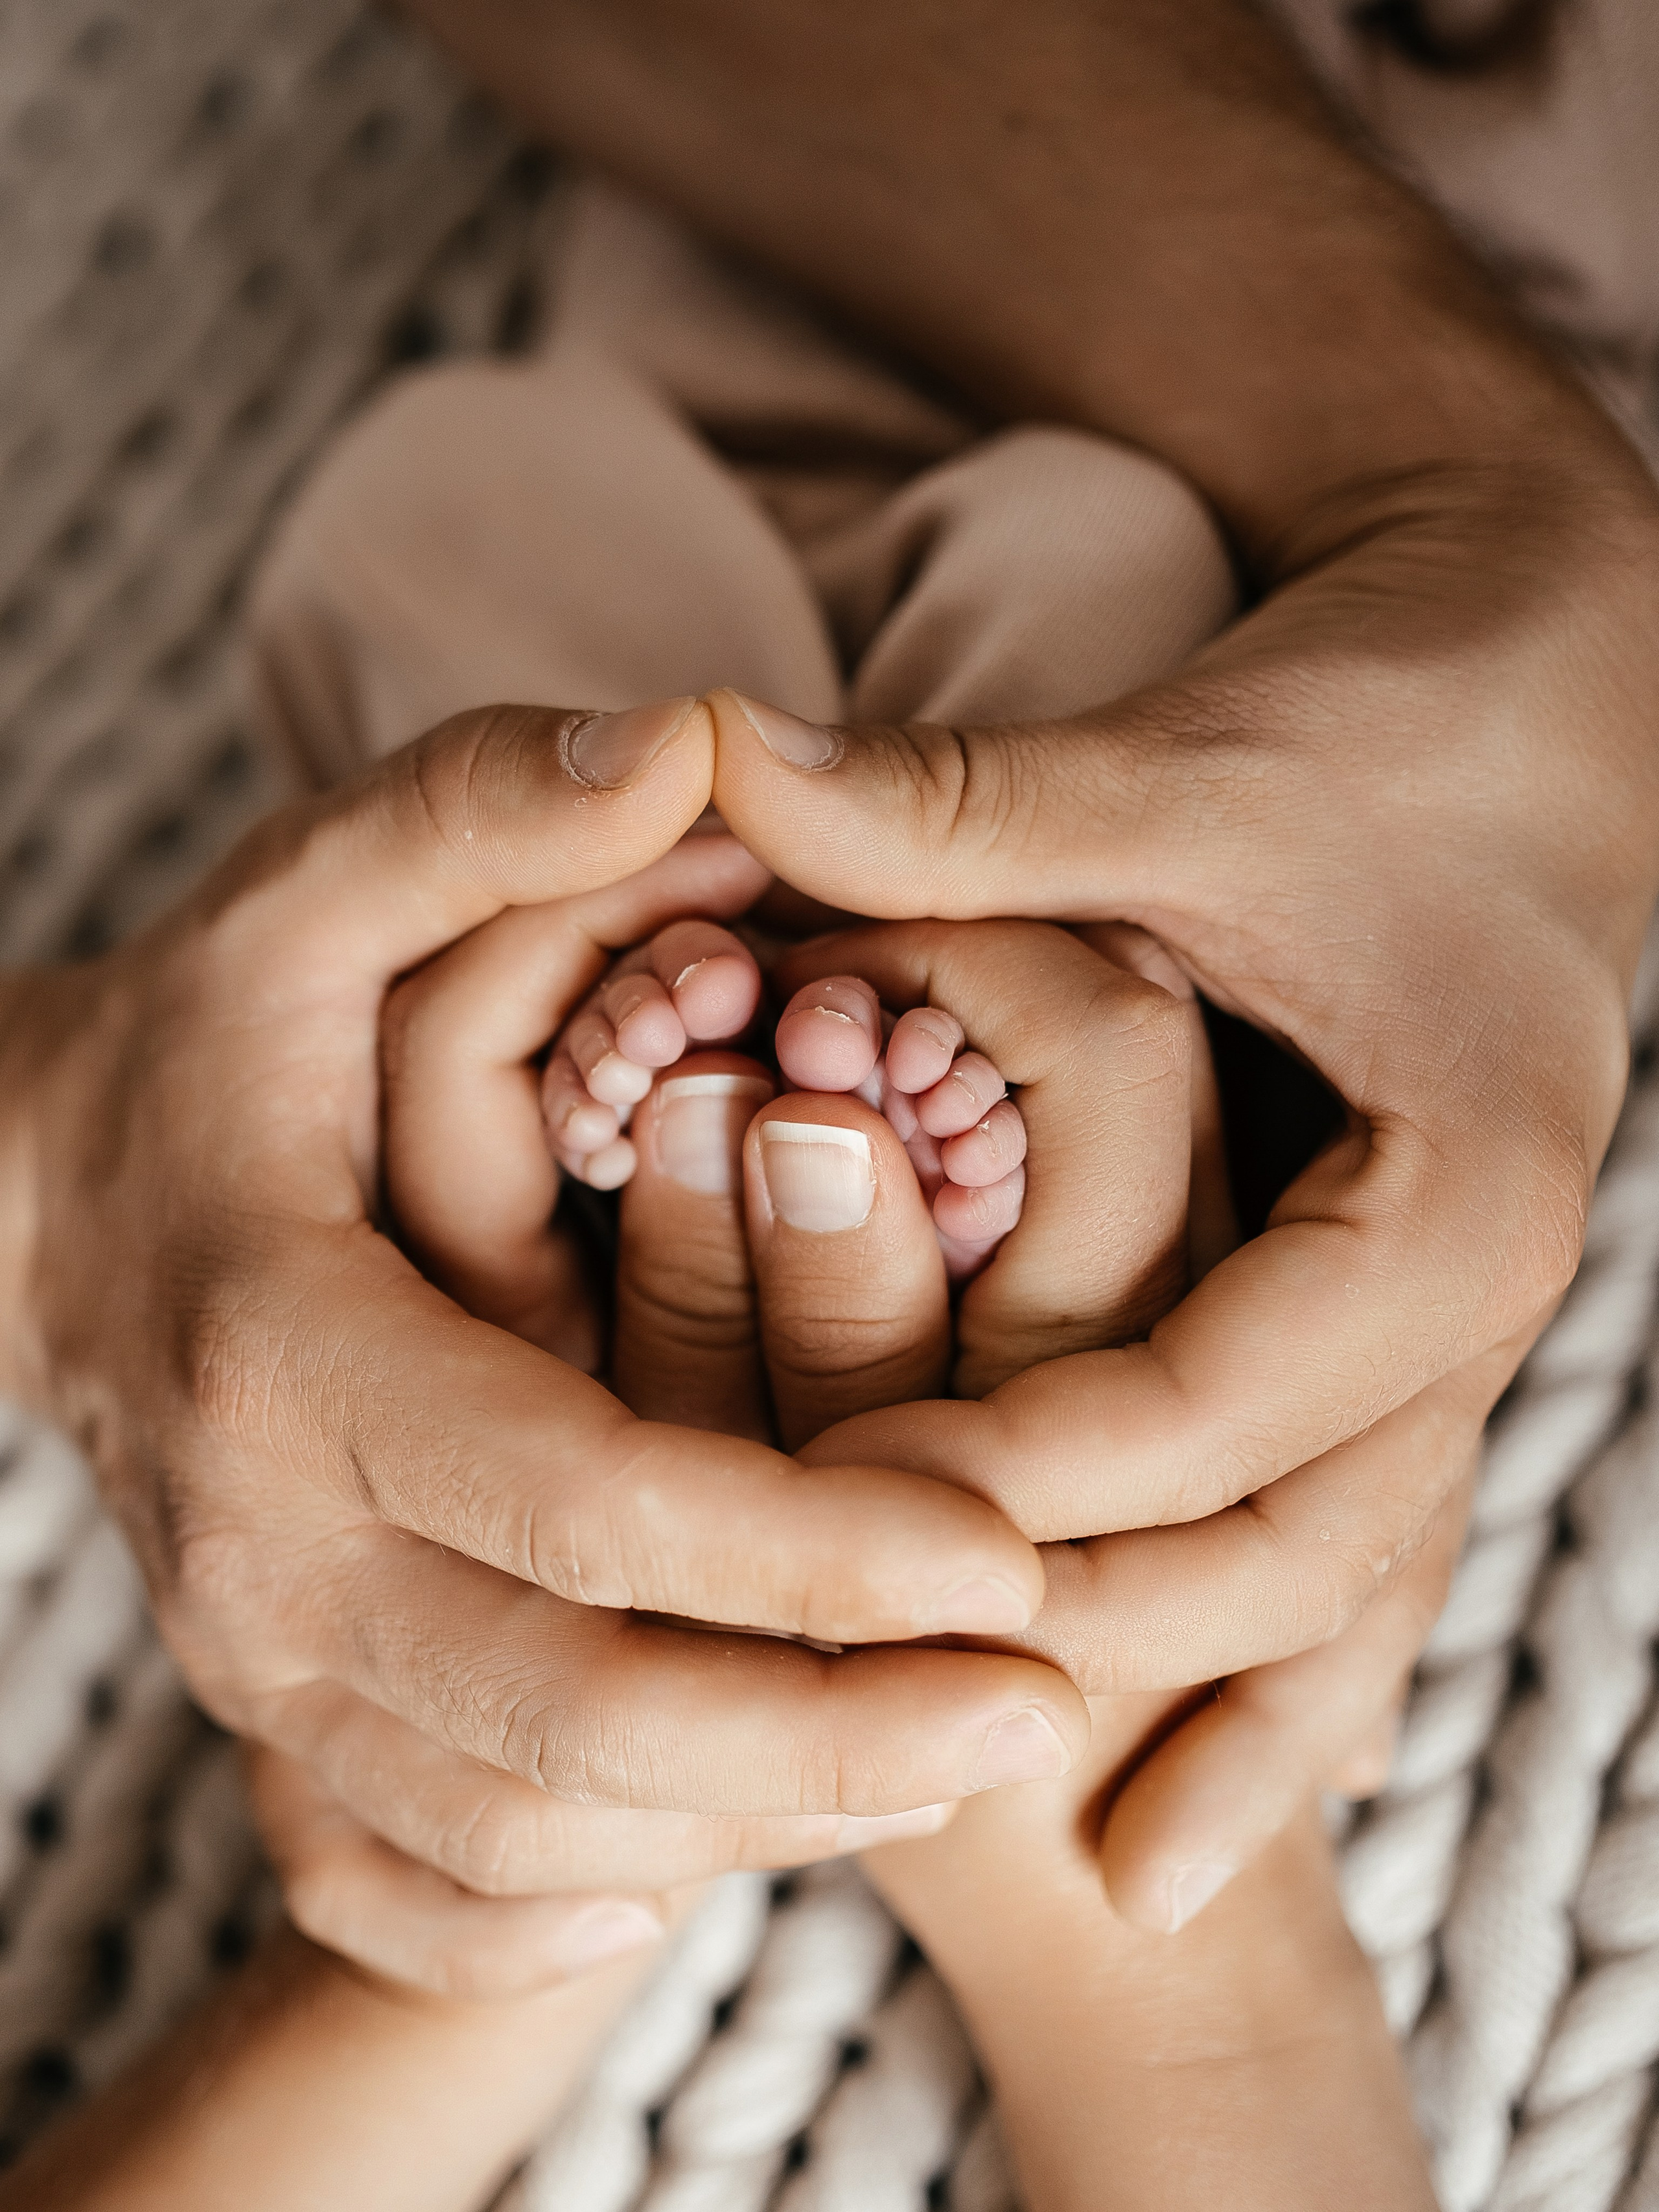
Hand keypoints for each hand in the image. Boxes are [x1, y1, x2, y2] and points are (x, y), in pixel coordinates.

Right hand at [0, 697, 1082, 1940]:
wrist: (49, 1211)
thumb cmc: (223, 1040)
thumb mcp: (323, 885)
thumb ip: (493, 808)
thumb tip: (700, 740)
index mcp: (287, 1356)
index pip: (582, 1500)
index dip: (804, 1549)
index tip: (1010, 1560)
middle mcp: (258, 1555)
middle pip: (571, 1718)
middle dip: (826, 1735)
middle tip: (1044, 1703)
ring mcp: (252, 1670)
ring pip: (523, 1832)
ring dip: (751, 1822)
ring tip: (951, 1755)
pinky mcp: (271, 1728)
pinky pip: (422, 1889)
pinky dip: (583, 1906)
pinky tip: (727, 1851)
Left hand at [704, 414, 1658, 1919]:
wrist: (1551, 707)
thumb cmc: (1373, 734)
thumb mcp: (1183, 776)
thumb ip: (961, 813)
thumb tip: (707, 759)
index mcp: (1444, 1199)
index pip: (1213, 1403)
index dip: (1015, 1466)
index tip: (825, 1495)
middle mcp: (1478, 1303)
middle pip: (1294, 1545)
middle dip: (1090, 1616)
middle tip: (871, 1667)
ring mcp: (1460, 1338)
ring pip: (1345, 1586)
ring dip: (1215, 1719)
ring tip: (1098, 1885)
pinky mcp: (1414, 1337)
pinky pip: (1366, 1550)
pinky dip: (1290, 1693)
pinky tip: (1202, 1827)